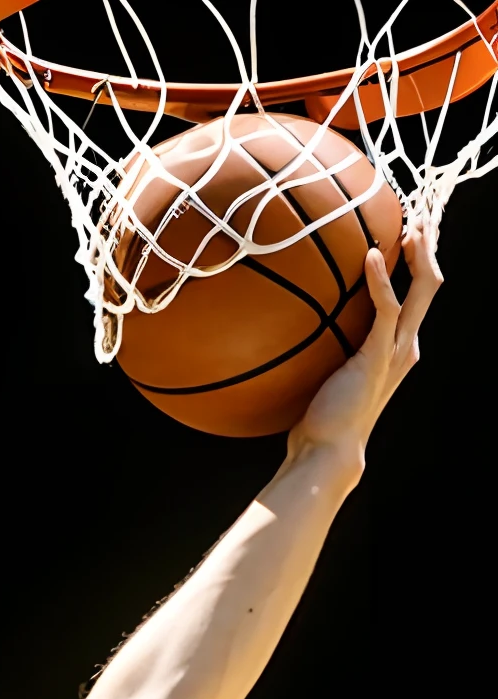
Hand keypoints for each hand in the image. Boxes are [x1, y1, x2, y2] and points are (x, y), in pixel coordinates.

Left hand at [289, 224, 442, 462]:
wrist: (326, 450)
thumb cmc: (322, 420)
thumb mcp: (329, 376)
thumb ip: (329, 351)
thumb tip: (300, 331)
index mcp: (397, 348)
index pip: (419, 295)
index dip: (420, 263)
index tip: (412, 234)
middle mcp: (406, 345)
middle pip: (431, 284)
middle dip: (430, 248)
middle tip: (422, 216)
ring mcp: (396, 351)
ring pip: (422, 290)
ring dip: (420, 254)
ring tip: (411, 225)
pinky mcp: (379, 356)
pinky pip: (387, 309)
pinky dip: (381, 280)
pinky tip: (371, 256)